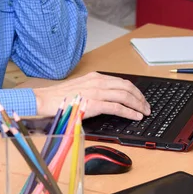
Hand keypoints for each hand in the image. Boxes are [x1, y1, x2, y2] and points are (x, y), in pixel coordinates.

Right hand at [33, 71, 150, 120]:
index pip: (121, 81)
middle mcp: (97, 81)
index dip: (134, 90)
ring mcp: (96, 92)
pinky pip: (117, 107)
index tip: (140, 98)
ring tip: (144, 112)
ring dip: (137, 104)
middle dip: (139, 97)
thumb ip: (94, 89)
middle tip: (146, 106)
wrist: (45, 99)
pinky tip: (135, 116)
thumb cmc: (60, 96)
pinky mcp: (94, 104)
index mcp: (94, 77)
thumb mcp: (80, 87)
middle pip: (126, 87)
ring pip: (124, 96)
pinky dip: (129, 112)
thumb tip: (108, 97)